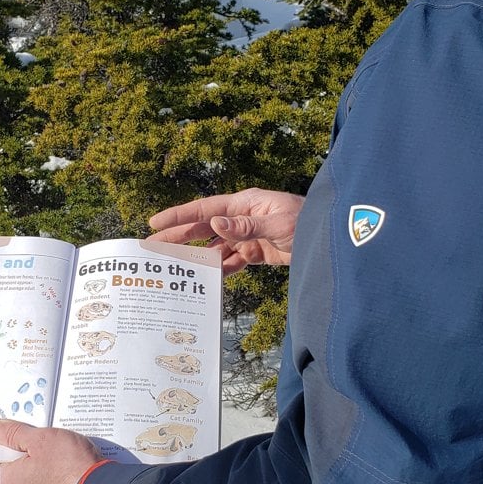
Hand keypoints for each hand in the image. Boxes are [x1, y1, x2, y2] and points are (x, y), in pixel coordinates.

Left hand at [0, 419, 103, 483]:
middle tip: (51, 431)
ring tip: (66, 442)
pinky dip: (63, 463)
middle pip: (25, 458)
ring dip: (52, 452)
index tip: (30, 425)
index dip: (17, 435)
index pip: (6, 451)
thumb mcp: (38, 439)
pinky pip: (56, 474)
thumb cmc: (67, 463)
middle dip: (37, 443)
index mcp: (10, 482)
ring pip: (43, 465)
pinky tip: (74, 455)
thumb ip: (13, 433)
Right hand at [148, 188, 305, 273]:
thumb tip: (215, 224)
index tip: (156, 222)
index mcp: (244, 204)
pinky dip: (220, 270)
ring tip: (174, 266)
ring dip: (197, 256)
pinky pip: (232, 262)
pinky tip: (206, 279)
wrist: (329, 238)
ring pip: (215, 247)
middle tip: (153, 246)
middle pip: (204, 228)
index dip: (179, 216)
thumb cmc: (307, 221)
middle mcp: (241, 218)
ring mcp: (247, 236)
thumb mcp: (278, 223)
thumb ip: (246, 226)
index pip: (205, 209)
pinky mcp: (256, 252)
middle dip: (179, 237)